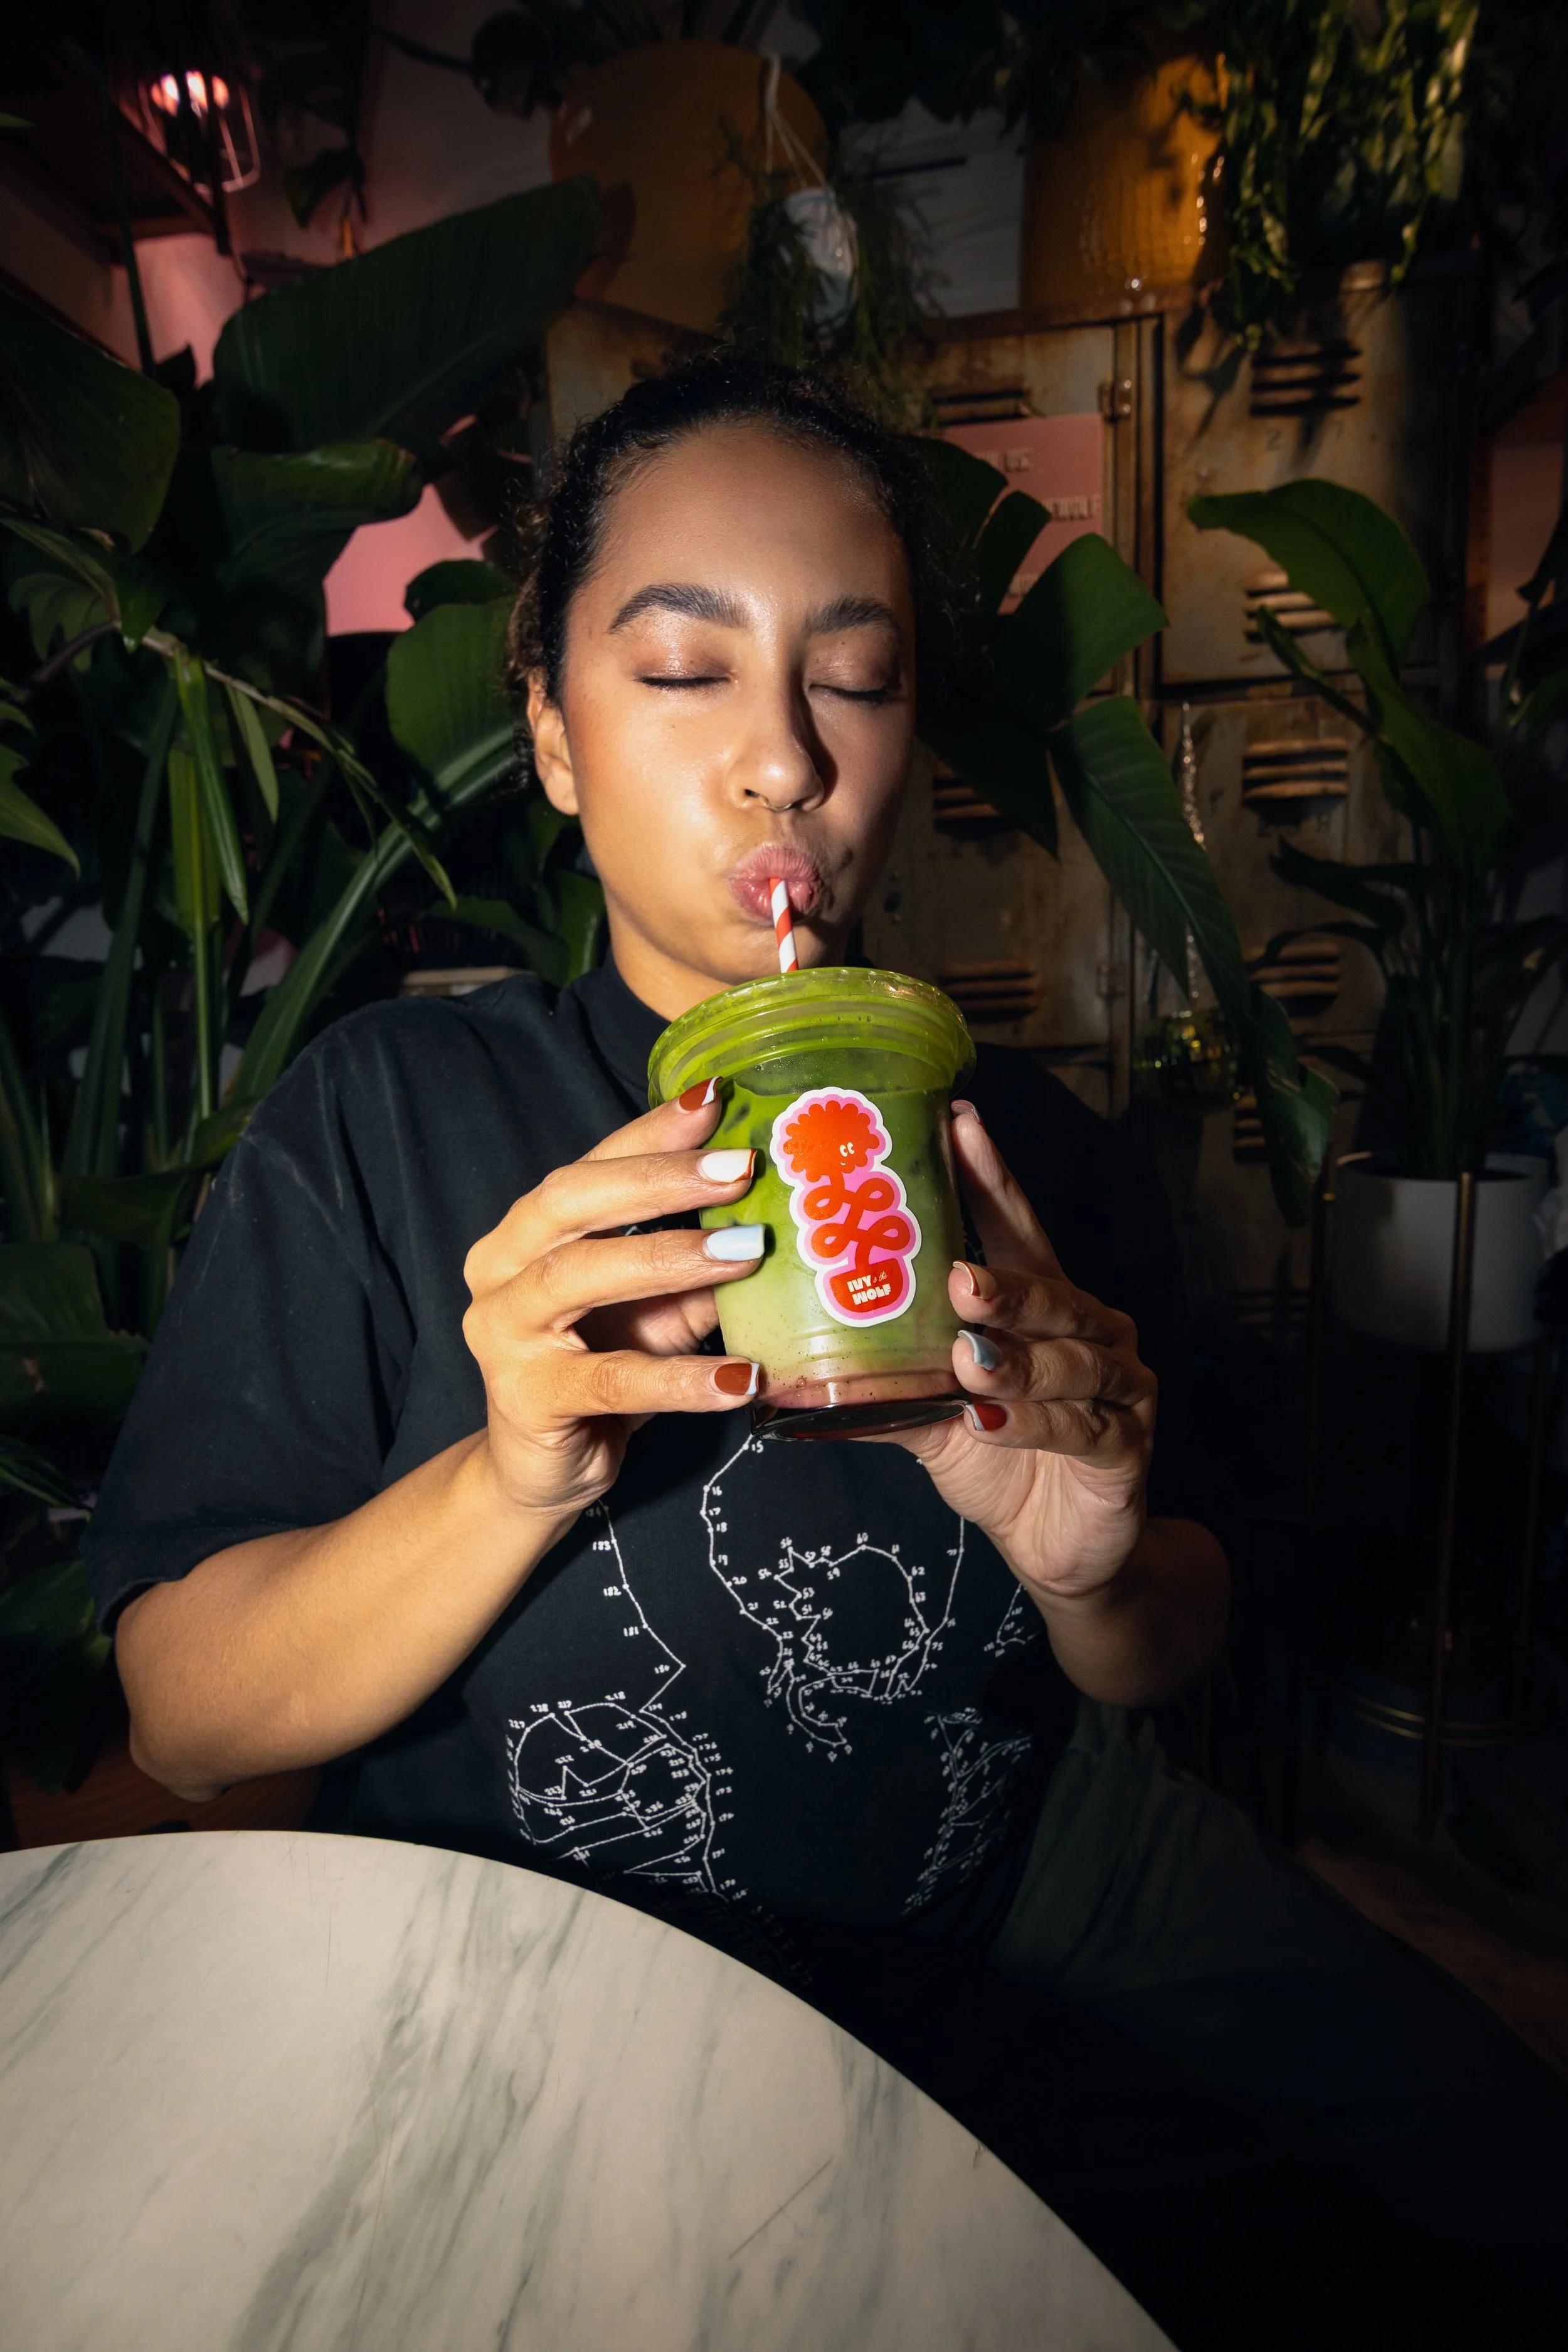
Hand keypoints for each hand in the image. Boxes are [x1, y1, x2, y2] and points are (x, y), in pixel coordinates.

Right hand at [462, 1083, 763, 1522]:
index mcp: (527, 1233)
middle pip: (570, 1202)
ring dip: (667, 1258)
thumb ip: (697, 1270)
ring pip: (578, 1276)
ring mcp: (502, 1335)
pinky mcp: (525, 1400)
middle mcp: (500, 1270)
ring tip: (747, 1252)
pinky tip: (738, 1378)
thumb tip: (772, 1216)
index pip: (590, 1167)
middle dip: (658, 1179)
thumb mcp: (657, 1311)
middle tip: (739, 1168)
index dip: (651, 1133)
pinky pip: (611, 1380)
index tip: (716, 1097)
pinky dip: (679, 1378)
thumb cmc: (603, 1373)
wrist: (544, 1473)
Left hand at [887, 1100, 1155, 1603]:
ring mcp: (1119, 1387)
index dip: (990, 1179)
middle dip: (1004, 1285)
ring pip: (1071, 1361)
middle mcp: (1090, 1331)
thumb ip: (883, 1387)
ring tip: (970, 1361)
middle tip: (957, 1277)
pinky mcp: (1127, 1446)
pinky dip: (1034, 1424)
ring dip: (1017, 1363)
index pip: (1016, 1229)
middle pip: (1049, 1292)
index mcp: (1044, 1306)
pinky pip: (1082, 1427)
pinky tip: (992, 1421)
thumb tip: (785, 1374)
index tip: (960, 1125)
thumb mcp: (933, 1418)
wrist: (1061, 1548)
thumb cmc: (998, 1461)